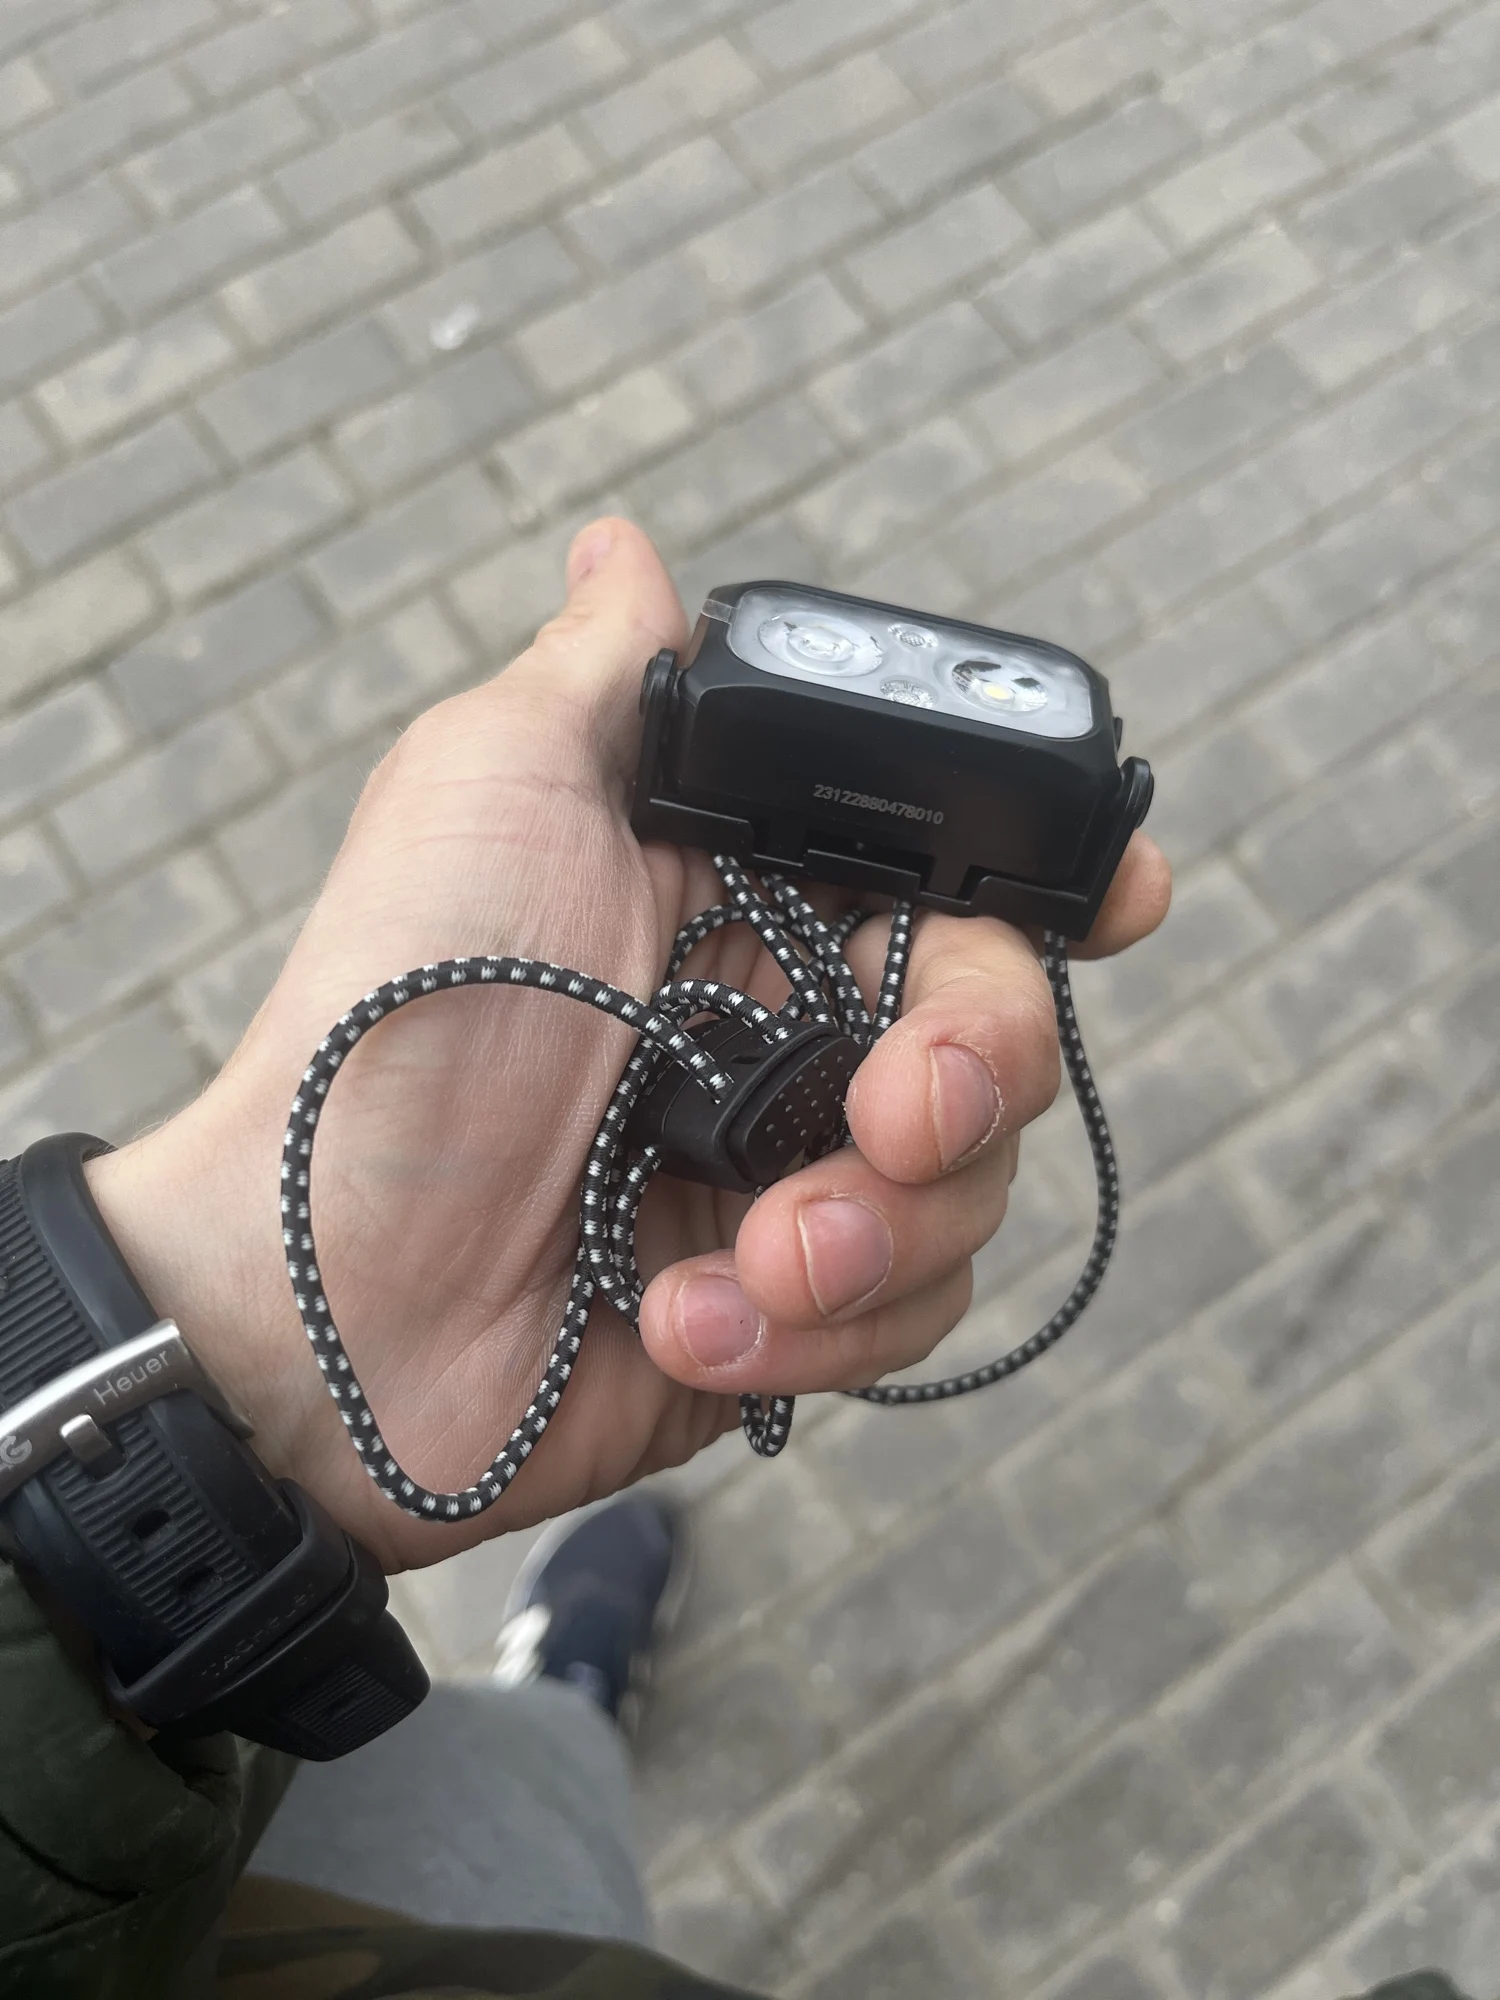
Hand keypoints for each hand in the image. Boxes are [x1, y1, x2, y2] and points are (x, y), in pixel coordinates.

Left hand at [88, 520, 1170, 1571]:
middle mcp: (788, 1026)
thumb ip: (605, 678)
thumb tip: (624, 548)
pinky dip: (816, 1327)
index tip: (1119, 903)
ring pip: (974, 1187)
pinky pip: (908, 1315)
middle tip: (892, 1114)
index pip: (955, 871)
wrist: (312, 1292)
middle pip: (1003, 1030)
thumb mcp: (488, 789)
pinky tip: (685, 1317)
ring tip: (745, 1251)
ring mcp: (792, 1172)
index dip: (1058, 883)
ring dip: (873, 1228)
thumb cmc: (389, 1015)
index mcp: (746, 895)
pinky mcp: (788, 1309)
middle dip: (977, 1072)